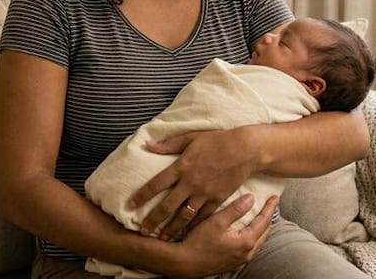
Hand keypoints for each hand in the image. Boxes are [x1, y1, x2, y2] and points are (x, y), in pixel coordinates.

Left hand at [129, 128, 263, 240]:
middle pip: (167, 206)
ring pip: (184, 216)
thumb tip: (148, 144)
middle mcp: (190, 182)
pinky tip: (186, 235)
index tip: (130, 205)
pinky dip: (193, 227)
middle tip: (143, 231)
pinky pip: (203, 217)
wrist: (245, 149)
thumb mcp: (191, 137)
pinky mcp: (218, 199)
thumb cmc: (217, 140)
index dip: (141, 196)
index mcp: (181, 166)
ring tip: (162, 239)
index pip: (156, 184)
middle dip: (153, 220)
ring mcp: (204, 193)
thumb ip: (169, 144)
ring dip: (171, 229)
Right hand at [169, 194, 278, 277]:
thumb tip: (251, 198)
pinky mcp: (234, 262)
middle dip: (268, 217)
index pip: (263, 221)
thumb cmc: (198, 242)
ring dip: (261, 228)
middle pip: (264, 232)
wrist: (185, 263)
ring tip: (261, 216)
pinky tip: (247, 231)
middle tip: (270, 205)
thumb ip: (235, 209)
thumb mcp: (217, 222)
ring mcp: (241, 259)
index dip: (269, 208)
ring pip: (258, 241)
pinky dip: (253, 236)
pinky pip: (250, 247)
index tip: (274, 197)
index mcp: (246, 242)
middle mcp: (247, 253)